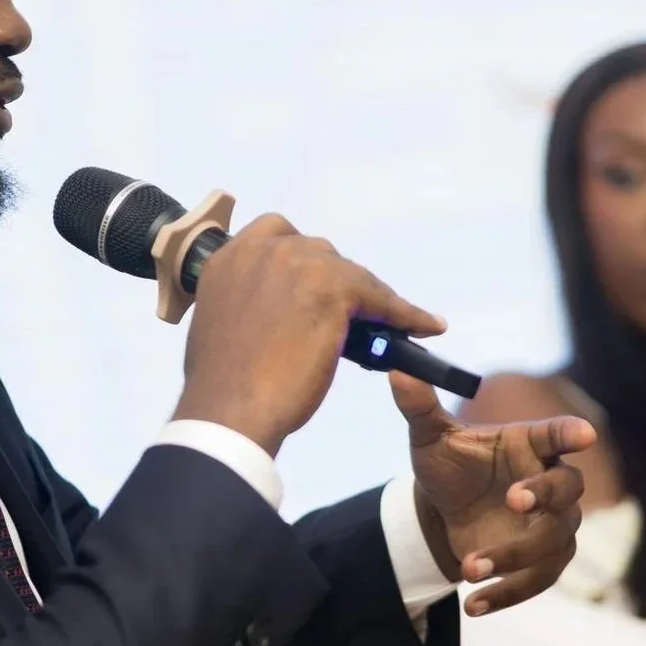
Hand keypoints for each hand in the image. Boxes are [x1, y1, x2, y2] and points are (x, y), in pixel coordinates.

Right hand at [174, 215, 444, 454]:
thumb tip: (278, 310)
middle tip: (344, 315)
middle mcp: (262, 250)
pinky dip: (405, 314)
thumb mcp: (224, 323)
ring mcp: (298, 265)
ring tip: (387, 322)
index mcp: (229, 258)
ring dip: (368, 298)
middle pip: (319, 253)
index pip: (277, 236)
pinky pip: (381, 299)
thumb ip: (248, 302)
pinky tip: (423, 326)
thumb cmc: (222, 383)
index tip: (312, 282)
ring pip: (352, 274)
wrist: (230, 410)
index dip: (301, 262)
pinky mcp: (333, 289)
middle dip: (333, 281)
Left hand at [393, 373, 594, 616]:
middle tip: (514, 499)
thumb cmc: (447, 466)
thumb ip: (418, 406)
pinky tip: (473, 604)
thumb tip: (395, 370)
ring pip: (553, 542)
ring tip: (469, 567)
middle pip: (568, 488)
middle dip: (547, 494)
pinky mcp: (543, 562)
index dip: (572, 433)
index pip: (559, 433)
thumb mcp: (428, 438)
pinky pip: (537, 581)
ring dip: (515, 556)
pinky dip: (507, 594)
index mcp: (530, 443)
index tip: (584, 434)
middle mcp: (550, 481)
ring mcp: (552, 524)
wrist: (442, 513)